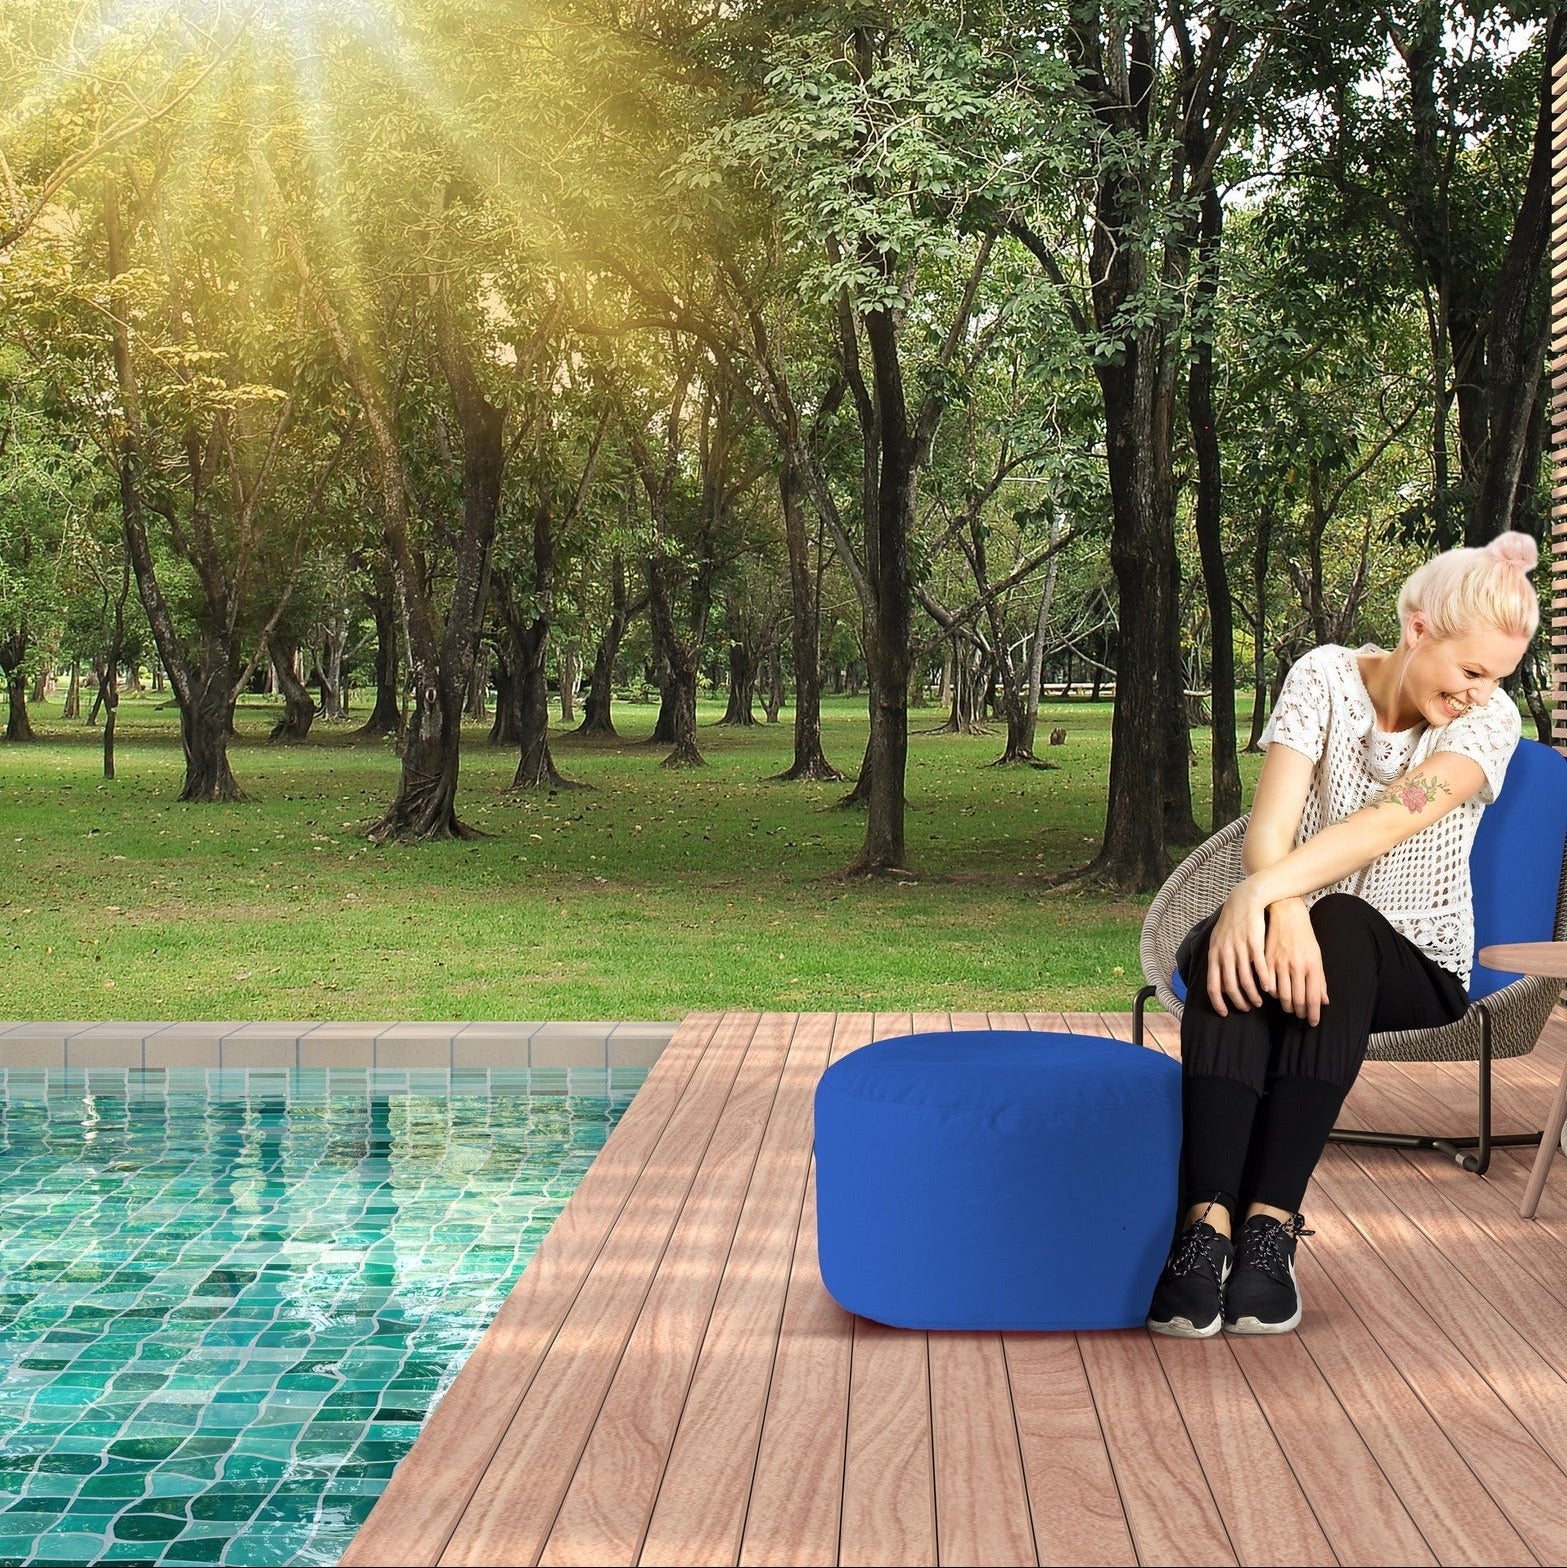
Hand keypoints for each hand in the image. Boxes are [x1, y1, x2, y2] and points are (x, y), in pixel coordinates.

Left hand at [1205, 879, 1272, 1016]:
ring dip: (1253, 995)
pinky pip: (1260, 967)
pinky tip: (1269, 988)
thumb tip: (1218, 981)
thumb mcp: (1219, 940)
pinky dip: (1264, 981)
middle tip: (1247, 1008)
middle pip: (1230, 986)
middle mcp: (1225, 953)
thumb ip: (1218, 960)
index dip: (1218, 1002)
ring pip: (1246, 980)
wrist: (1245, 900)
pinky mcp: (1254, 943)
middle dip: (1239, 1001)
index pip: (1213, 986)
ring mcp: (1240, 948)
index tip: (1224, 1013)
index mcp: (1215, 954)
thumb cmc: (1232, 922)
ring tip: (1259, 1001)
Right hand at [1263, 898, 1329, 1026]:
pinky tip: (1276, 994)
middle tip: (1300, 1016)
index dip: (1313, 1014)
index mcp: (1312, 966)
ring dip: (1286, 1006)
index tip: (1312, 1023)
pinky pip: (1268, 985)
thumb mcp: (1317, 956)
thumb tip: (1324, 1001)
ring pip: (1282, 995)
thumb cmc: (1304, 936)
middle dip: (1299, 1012)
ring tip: (1289, 1008)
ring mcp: (1280, 964)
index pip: (1313, 998)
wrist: (1286, 915)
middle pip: (1297, 1000)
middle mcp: (1296, 966)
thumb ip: (1320, 980)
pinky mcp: (1266, 960)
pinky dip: (1272, 993)